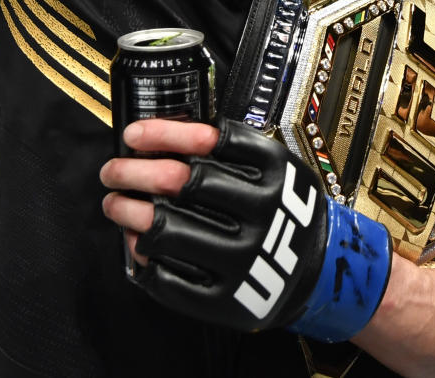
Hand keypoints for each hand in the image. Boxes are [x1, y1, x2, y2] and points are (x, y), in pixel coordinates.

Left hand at [101, 117, 391, 341]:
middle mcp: (262, 213)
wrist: (323, 269)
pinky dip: (143, 255)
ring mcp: (245, 259)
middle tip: (111, 170)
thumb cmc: (283, 207)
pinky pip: (169, 277)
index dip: (164, 134)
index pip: (210, 141)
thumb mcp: (274, 164)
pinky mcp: (227, 299)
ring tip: (115, 204)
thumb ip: (227, 146)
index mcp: (274, 172)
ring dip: (128, 212)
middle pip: (181, 182)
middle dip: (133, 172)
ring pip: (167, 228)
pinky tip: (135, 241)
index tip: (133, 134)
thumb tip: (158, 136)